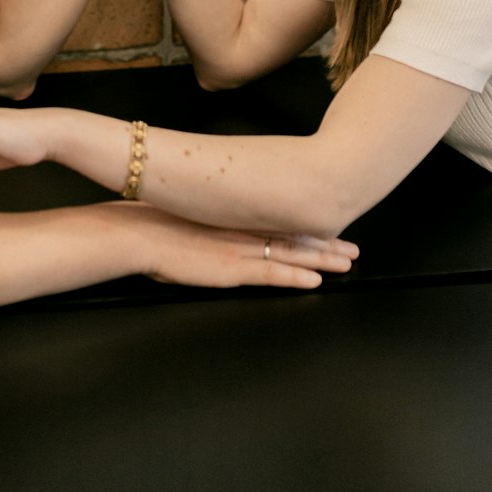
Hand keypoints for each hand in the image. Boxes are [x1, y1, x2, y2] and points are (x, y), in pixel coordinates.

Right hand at [127, 204, 357, 290]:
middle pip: (294, 235)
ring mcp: (239, 248)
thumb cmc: (155, 222)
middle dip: (326, 243)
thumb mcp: (190, 211)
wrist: (136, 233)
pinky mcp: (231, 269)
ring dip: (321, 259)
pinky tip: (316, 280)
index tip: (332, 225)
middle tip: (354, 247)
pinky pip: (271, 275)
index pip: (280, 219)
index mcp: (235, 214)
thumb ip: (212, 217)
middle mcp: (243, 228)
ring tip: (348, 262)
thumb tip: (222, 218)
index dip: (309, 224)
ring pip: (290, 253)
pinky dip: (295, 278)